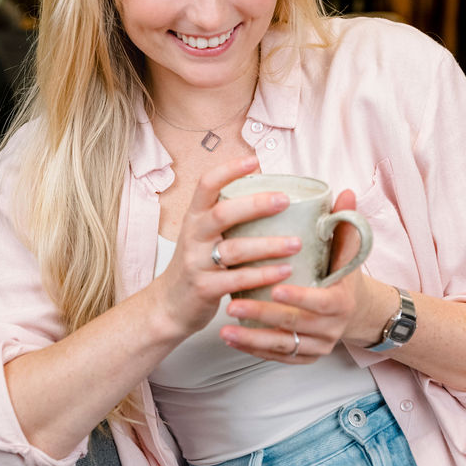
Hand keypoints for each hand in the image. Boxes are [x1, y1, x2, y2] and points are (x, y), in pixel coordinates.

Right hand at [149, 155, 304, 340]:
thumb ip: (228, 219)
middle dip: (256, 204)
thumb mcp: (204, 235)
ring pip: (235, 249)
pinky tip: (285, 271)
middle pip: (223, 213)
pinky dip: (264, 275)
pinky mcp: (204, 288)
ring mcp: (197, 262)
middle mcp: (193, 235)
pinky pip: (238, 279)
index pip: (206, 184)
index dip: (229, 170)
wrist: (168, 305)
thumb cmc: (197, 264)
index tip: (254, 161)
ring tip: (296, 243)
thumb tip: (272, 196)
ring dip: (269, 245)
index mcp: (195, 217)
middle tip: (285, 201)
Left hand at [219, 189, 382, 362]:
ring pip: (282, 345)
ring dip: (251, 338)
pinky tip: (231, 338)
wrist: (354, 311)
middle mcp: (331, 328)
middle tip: (232, 305)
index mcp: (341, 301)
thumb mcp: (346, 252)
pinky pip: (278, 357)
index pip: (320, 302)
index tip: (274, 287)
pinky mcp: (305, 357)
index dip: (298, 297)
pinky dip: (253, 349)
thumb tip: (345, 192)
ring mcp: (318, 346)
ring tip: (224, 327)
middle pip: (294, 325)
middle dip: (262, 316)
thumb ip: (344, 224)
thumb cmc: (341, 275)